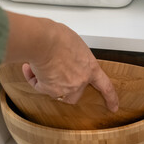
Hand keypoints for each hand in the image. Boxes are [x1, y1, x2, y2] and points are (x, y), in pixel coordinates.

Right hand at [3, 11, 118, 111]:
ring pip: (56, 92)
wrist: (43, 40)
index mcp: (90, 68)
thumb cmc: (58, 37)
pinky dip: (33, 77)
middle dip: (66, 88)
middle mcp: (79, 82)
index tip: (114, 106)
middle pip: (75, 95)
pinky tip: (29, 66)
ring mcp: (64, 88)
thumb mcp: (75, 45)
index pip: (105, 86)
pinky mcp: (48, 89)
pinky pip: (39, 86)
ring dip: (47, 81)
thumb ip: (76, 58)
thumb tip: (67, 60)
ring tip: (40, 64)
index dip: (110, 98)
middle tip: (56, 74)